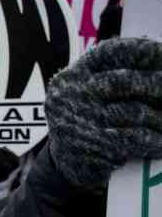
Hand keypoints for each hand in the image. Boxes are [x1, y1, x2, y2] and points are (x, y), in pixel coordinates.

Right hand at [45, 37, 161, 187]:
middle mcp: (72, 93)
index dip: (141, 50)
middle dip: (158, 84)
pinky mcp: (92, 145)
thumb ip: (116, 77)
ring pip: (134, 112)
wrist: (64, 165)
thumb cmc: (88, 123)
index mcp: (74, 75)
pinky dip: (155, 141)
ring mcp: (81, 119)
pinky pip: (134, 139)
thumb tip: (160, 66)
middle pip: (124, 81)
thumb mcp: (89, 94)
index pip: (110, 52)